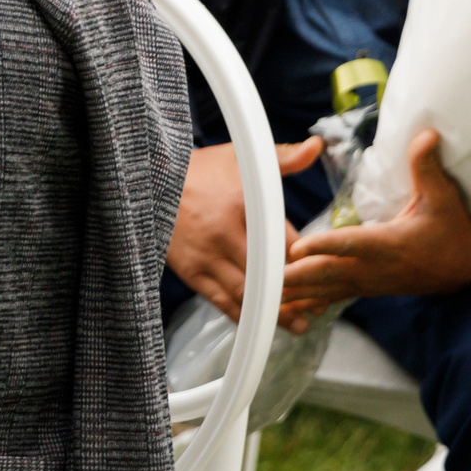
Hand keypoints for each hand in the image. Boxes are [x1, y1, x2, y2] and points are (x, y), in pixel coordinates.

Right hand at [167, 136, 321, 330]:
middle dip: (295, 293)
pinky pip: (221, 301)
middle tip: (318, 307)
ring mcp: (206, 255)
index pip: (284, 240)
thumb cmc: (200, 169)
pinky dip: (242, 315)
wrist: (148, 180)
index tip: (323, 271)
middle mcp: (225, 233)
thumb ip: (282, 156)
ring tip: (298, 324)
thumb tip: (317, 146)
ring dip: (274, 312)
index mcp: (243, 204)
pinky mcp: (191, 271)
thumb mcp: (240, 156)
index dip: (305, 260)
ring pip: (247, 294)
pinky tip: (260, 324)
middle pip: (269, 273)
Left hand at [280, 130, 470, 322]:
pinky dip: (307, 301)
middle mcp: (373, 268)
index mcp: (388, 244)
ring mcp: (367, 282)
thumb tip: (425, 134)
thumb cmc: (453, 231)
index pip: (351, 244)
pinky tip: (283, 307)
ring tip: (262, 294)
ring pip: (324, 288)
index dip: (324, 246)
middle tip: (264, 277)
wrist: (466, 269)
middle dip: (295, 275)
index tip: (297, 248)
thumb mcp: (444, 198)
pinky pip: (330, 297)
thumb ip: (427, 168)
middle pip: (327, 272)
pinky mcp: (364, 288)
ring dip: (294, 291)